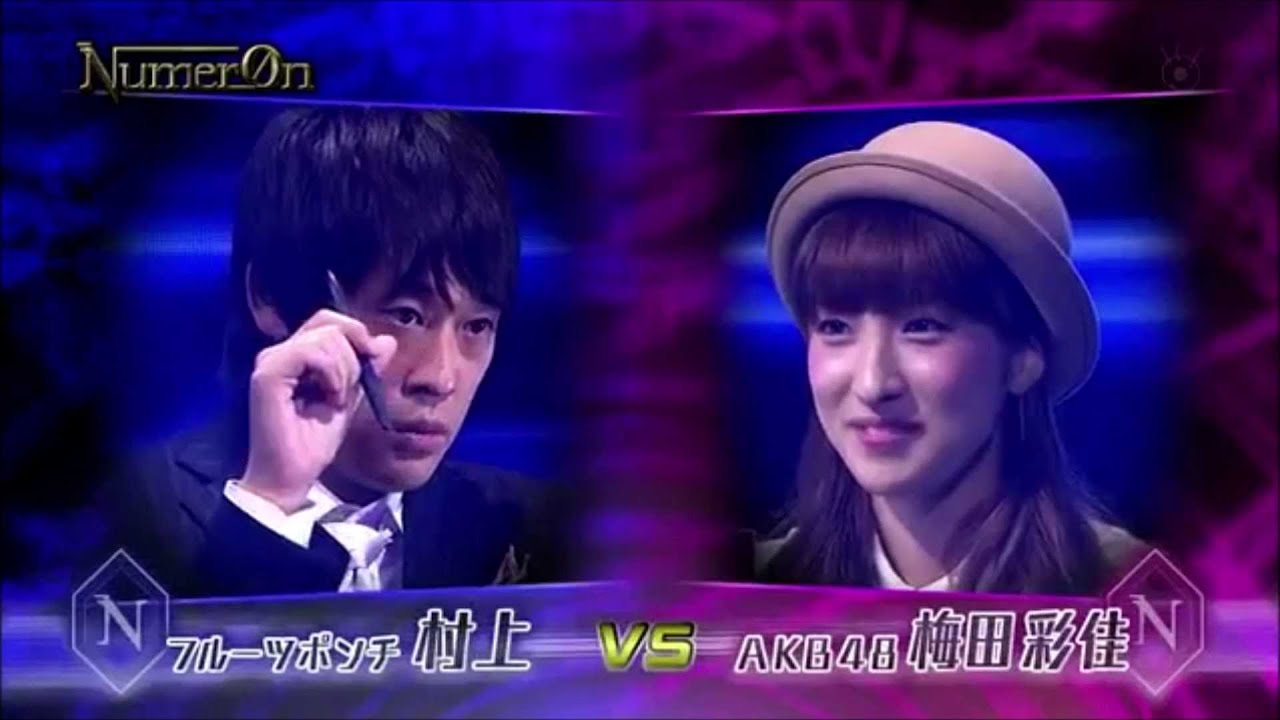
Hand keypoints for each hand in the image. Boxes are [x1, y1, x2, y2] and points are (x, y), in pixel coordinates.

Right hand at [240, 309, 396, 511]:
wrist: (291, 476)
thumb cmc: (314, 441)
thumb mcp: (351, 397)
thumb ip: (366, 368)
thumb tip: (386, 340)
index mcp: (296, 354)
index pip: (330, 321)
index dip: (357, 334)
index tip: (371, 365)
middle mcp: (279, 352)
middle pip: (330, 322)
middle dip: (353, 354)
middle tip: (347, 389)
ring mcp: (271, 361)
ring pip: (325, 336)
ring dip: (344, 370)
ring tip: (334, 400)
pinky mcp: (267, 374)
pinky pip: (311, 352)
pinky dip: (331, 374)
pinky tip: (329, 398)